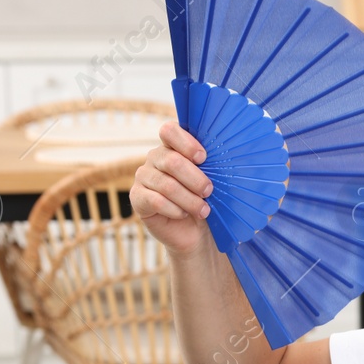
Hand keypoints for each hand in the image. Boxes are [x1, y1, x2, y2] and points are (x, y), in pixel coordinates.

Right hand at [131, 121, 213, 255]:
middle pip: (171, 161)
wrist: (197, 232)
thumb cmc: (206, 201)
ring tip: (203, 210)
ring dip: (189, 199)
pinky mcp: (137, 197)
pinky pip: (156, 201)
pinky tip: (184, 214)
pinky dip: (175, 210)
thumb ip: (212, 165)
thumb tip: (226, 158)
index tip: (203, 158)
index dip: (186, 143)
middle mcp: (155, 158)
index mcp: (173, 147)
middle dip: (195, 179)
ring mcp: (143, 177)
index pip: (169, 131)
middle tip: (209, 191)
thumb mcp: (213, 181)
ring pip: (166, 185)